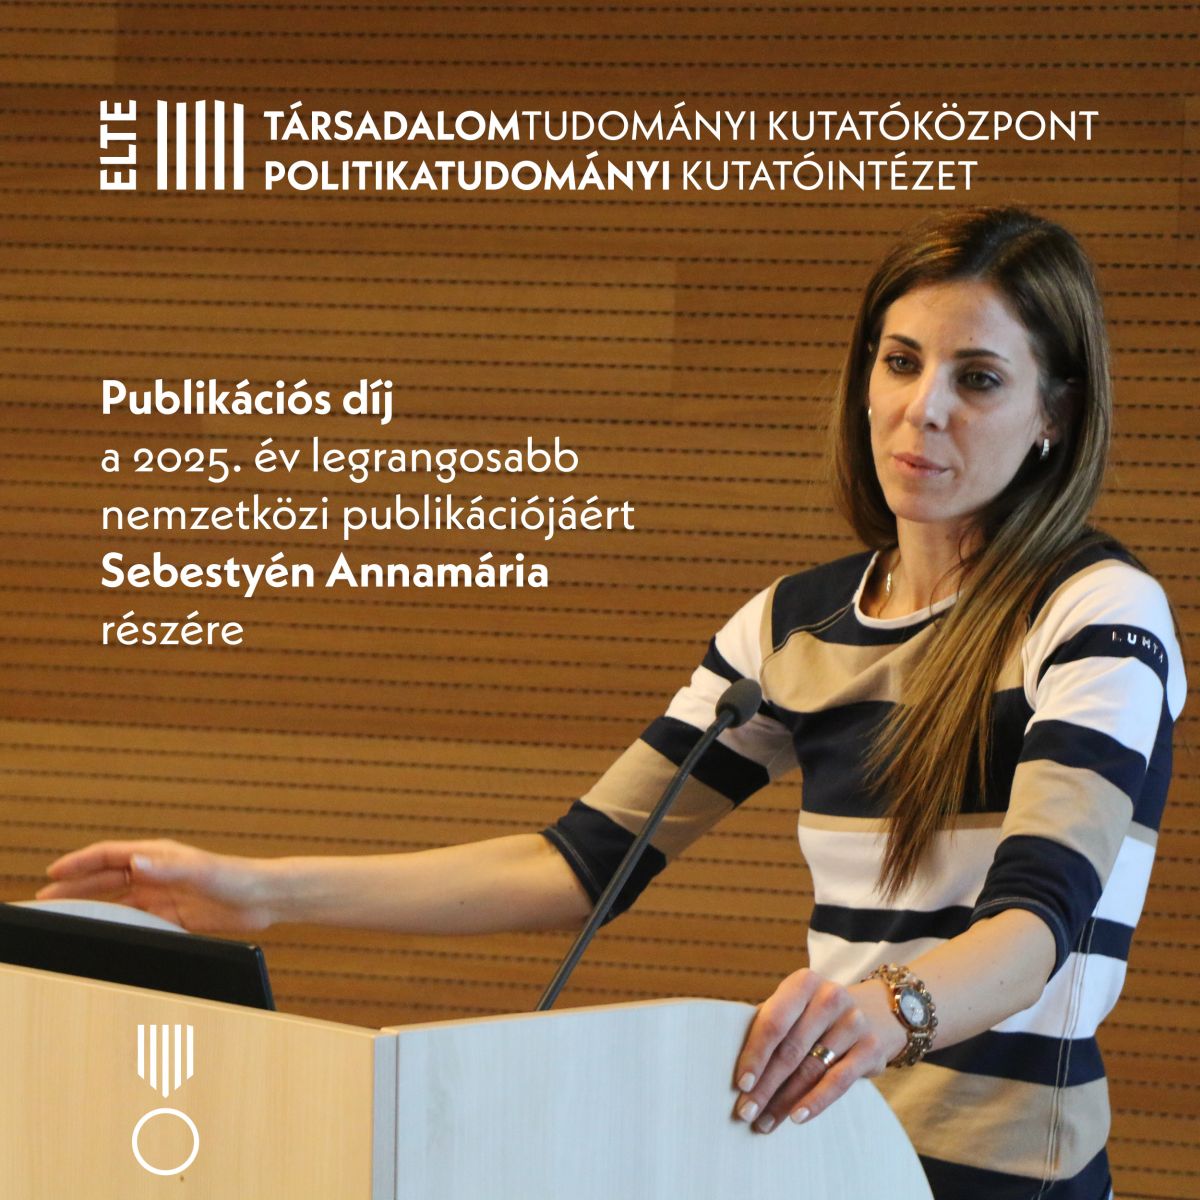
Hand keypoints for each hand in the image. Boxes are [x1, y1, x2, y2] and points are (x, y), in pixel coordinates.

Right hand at [37, 838, 276, 935]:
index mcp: (160, 855)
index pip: (110, 855)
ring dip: (93, 906)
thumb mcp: (201, 871)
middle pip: (107, 878)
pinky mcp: (175, 915)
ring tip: (66, 916)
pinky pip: (138, 920)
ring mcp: (165, 894)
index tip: (53, 872)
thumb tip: (135, 862)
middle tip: (46, 898)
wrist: (266, 898)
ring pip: (119, 900)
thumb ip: (168, 868)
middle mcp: (159, 872)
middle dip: (77, 885)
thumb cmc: (238, 878)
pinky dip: (118, 925)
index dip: (80, 862)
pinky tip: (104, 935)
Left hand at [732, 968, 904, 1132]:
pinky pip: (839, 1081)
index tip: (741, 1084)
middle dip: (766, 1085)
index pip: (773, 1022)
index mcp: (803, 983)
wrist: (874, 1012)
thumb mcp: (793, 1007)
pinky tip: (797, 1117)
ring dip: (785, 1100)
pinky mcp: (871, 1047)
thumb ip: (768, 1026)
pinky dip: (816, 1101)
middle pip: (791, 1050)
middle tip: (746, 1112)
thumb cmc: (815, 1014)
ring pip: (812, 1069)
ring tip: (765, 1122)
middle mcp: (830, 997)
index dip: (755, 1054)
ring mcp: (854, 1021)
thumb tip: (737, 1065)